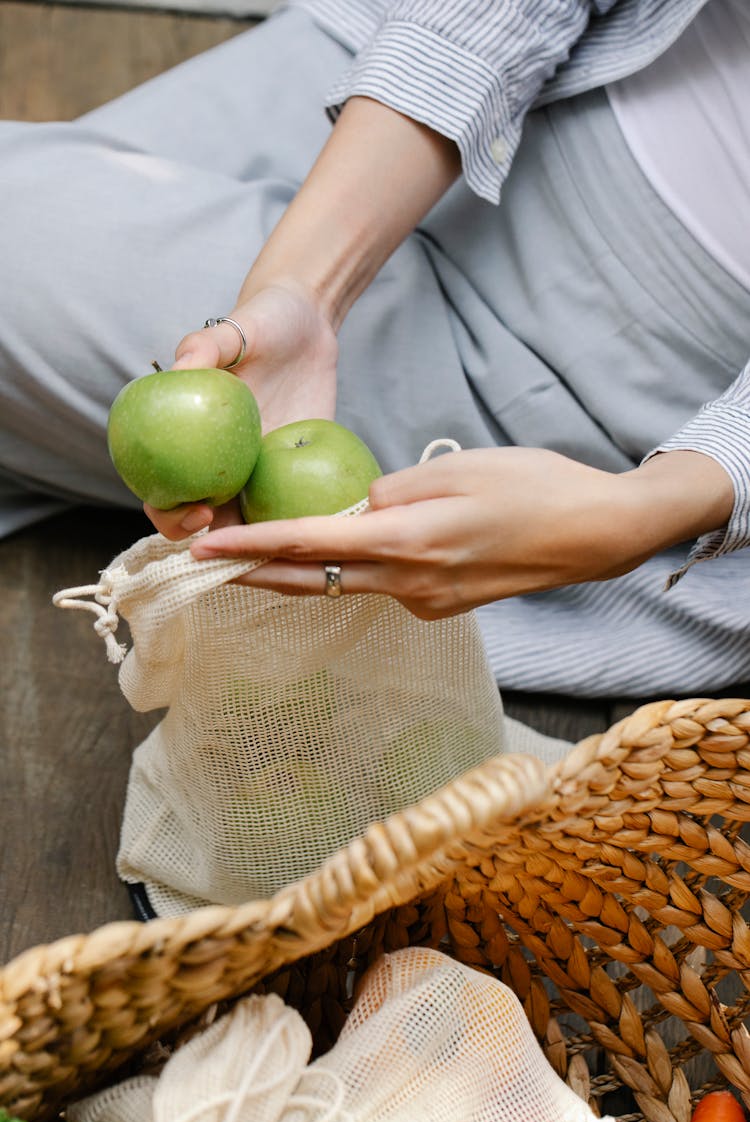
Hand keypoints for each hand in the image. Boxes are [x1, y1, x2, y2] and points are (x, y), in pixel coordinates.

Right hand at [144, 280, 337, 539]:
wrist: (308, 323)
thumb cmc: (265, 321)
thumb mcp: (239, 326)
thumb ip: (207, 345)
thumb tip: (181, 367)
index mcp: (192, 441)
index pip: (164, 492)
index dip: (170, 515)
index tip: (198, 513)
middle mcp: (221, 464)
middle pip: (207, 524)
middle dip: (217, 549)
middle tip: (245, 544)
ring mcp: (261, 472)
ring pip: (253, 524)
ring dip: (263, 548)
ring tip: (287, 555)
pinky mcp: (298, 470)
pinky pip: (295, 505)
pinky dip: (304, 524)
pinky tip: (324, 535)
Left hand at [188, 447, 732, 619]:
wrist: (594, 534)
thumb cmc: (534, 486)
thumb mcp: (456, 468)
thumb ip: (393, 490)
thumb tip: (357, 507)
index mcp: (408, 542)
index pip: (310, 546)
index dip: (251, 550)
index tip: (203, 551)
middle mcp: (410, 584)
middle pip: (315, 581)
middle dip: (254, 575)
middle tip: (203, 566)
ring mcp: (427, 603)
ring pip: (346, 587)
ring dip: (297, 576)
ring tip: (249, 562)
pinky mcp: (442, 606)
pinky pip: (382, 587)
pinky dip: (351, 572)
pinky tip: (338, 554)